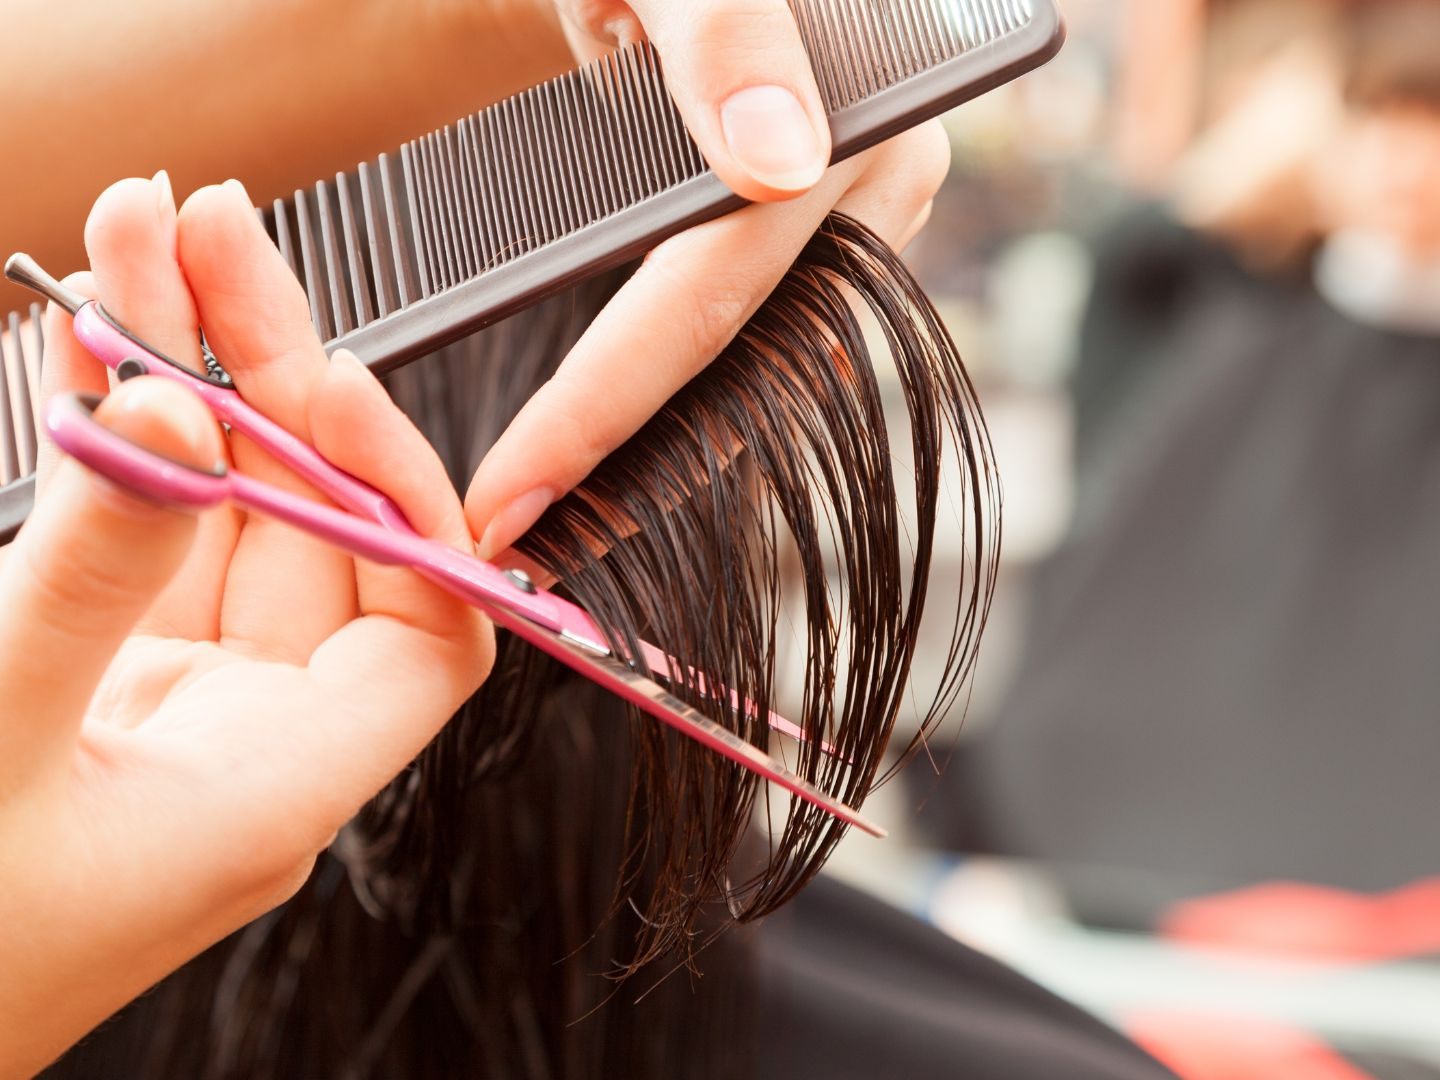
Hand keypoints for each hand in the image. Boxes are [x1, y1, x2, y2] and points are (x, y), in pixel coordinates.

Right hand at [0, 176, 491, 1077]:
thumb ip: (92, 580)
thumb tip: (181, 421)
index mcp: (272, 785)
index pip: (427, 627)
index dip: (404, 498)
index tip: (327, 381)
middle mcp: (239, 742)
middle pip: (311, 531)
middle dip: (265, 371)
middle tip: (210, 231)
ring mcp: (156, 708)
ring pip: (208, 515)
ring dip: (177, 373)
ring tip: (136, 235)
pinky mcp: (73, 686)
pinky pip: (121, 543)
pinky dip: (106, 439)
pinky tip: (87, 339)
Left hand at [465, 0, 950, 556]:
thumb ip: (725, 28)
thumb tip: (777, 162)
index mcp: (858, 124)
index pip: (708, 298)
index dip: (603, 408)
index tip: (503, 498)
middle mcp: (881, 188)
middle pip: (738, 359)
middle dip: (624, 462)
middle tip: (510, 542)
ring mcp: (861, 221)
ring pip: (753, 368)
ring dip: (656, 448)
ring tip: (550, 517)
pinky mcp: (831, 239)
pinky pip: (754, 339)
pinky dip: (680, 397)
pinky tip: (616, 450)